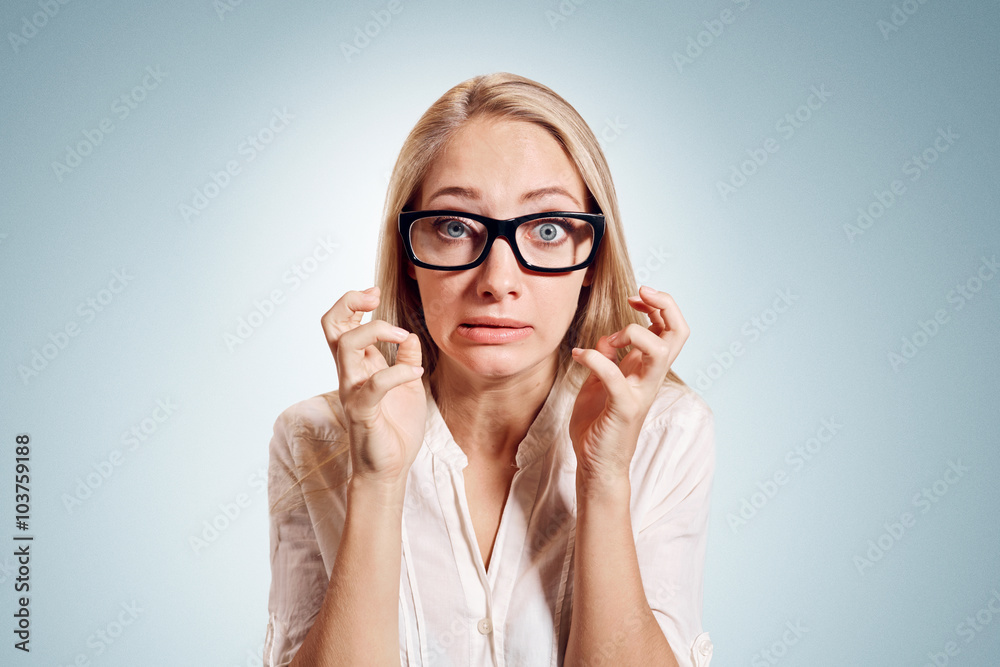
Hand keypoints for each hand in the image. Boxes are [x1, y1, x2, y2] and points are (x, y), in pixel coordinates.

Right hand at [321, 285, 426, 487]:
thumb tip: (410, 337)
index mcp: (360, 365)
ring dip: (376, 332)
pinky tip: (415, 373)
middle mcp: (350, 374)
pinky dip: (397, 372)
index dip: (354, 303)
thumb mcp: (409, 386)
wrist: (390, 469)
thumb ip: (405, 360)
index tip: (375, 293)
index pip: (342, 324)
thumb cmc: (396, 429)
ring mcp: (353, 391)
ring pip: (346, 346)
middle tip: (374, 297)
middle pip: (332, 326)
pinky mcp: (362, 411)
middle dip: (349, 303)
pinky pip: (374, 384)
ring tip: (402, 336)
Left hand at [568, 286, 689, 484]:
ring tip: (612, 339)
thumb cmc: (598, 426)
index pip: (671, 329)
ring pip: (659, 351)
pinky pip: (615, 377)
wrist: (596, 465)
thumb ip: (607, 360)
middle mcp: (650, 379)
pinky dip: (595, 360)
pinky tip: (579, 357)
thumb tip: (607, 339)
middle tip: (638, 296)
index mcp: (646, 370)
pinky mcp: (622, 409)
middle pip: (679, 333)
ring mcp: (639, 393)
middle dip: (664, 305)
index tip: (636, 298)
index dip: (660, 306)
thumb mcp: (599, 384)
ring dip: (633, 333)